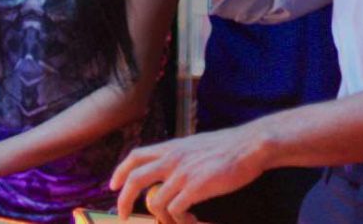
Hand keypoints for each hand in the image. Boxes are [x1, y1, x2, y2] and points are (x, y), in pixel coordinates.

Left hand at [110, 127, 266, 223]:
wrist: (249, 146)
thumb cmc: (228, 147)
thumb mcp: (195, 145)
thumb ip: (179, 156)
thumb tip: (170, 167)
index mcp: (171, 147)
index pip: (135, 156)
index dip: (120, 171)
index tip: (113, 185)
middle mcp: (172, 159)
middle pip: (135, 178)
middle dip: (124, 199)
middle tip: (123, 215)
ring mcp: (182, 173)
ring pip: (155, 201)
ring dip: (163, 218)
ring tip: (178, 221)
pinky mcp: (195, 187)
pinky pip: (175, 210)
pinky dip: (180, 220)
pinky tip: (192, 220)